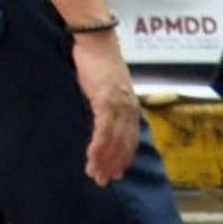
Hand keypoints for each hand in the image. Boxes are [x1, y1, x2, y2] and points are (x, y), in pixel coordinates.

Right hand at [71, 28, 136, 185]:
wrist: (96, 42)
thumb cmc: (98, 62)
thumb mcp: (107, 86)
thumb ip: (109, 103)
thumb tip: (104, 117)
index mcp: (130, 106)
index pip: (129, 139)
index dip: (123, 157)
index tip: (116, 172)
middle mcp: (129, 109)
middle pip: (124, 144)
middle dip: (113, 164)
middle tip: (103, 181)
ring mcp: (119, 105)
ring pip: (114, 141)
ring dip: (104, 159)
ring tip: (94, 174)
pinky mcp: (106, 101)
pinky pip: (103, 129)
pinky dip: (99, 146)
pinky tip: (92, 156)